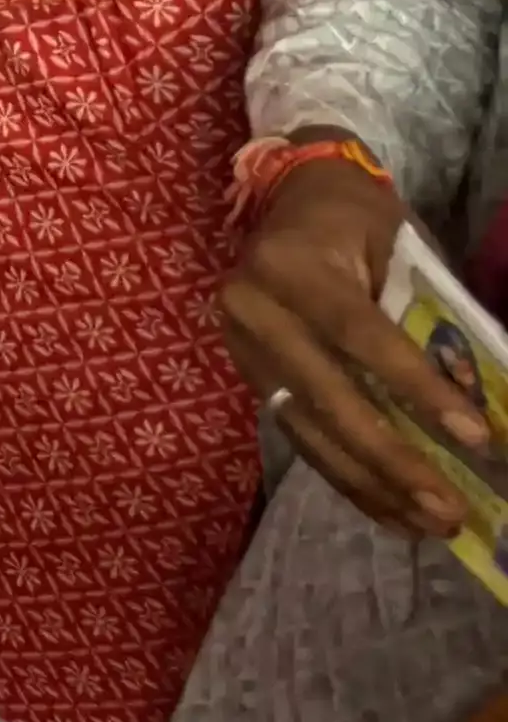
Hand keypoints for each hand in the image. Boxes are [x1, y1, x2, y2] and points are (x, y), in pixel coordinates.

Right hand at [218, 158, 488, 536]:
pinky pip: (301, 435)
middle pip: (328, 397)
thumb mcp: (402, 247)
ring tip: (430, 525)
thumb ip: (431, 316)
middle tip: (449, 510)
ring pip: (310, 429)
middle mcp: (252, 308)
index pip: (359, 335)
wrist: (290, 196)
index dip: (416, 388)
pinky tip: (391, 512)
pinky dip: (349, 478)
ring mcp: (242, 347)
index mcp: (291, 265)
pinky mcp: (248, 375)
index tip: (476, 438)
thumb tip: (479, 398)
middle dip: (394, 460)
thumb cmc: (359, 220)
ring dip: (373, 485)